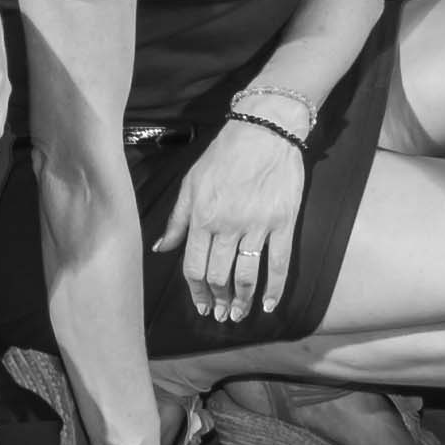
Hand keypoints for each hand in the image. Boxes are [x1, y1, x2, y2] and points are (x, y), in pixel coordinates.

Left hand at [154, 120, 306, 328]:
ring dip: (242, 300)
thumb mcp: (191, 182)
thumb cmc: (224, 153)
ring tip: (240, 314)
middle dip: (219, 301)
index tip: (202, 306)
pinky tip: (268, 304)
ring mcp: (257, 225)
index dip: (196, 292)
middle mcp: (227, 225)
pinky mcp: (283, 222)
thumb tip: (161, 249)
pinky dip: (275, 288)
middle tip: (222, 315)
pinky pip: (279, 262)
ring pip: (247, 274)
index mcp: (202, 217)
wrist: (264, 129)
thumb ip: (177, 220)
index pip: (194, 266)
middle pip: (219, 275)